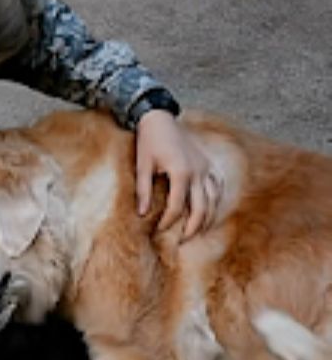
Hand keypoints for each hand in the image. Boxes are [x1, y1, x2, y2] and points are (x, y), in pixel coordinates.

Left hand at [135, 110, 220, 239]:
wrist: (159, 118)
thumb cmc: (148, 141)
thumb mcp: (142, 165)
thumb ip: (144, 190)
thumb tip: (142, 214)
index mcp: (181, 172)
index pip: (177, 206)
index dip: (168, 221)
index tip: (159, 230)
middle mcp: (198, 171)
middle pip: (202, 208)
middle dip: (193, 227)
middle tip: (184, 241)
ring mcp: (206, 167)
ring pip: (213, 199)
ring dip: (207, 217)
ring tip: (198, 231)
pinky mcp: (207, 163)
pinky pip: (217, 185)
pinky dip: (215, 200)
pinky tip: (210, 209)